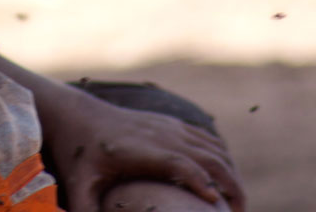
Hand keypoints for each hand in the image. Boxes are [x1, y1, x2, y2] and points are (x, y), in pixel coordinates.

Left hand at [44, 91, 245, 211]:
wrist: (78, 114)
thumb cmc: (78, 154)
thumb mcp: (77, 185)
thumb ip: (85, 211)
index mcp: (141, 150)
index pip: (181, 164)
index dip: (202, 183)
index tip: (217, 207)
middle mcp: (161, 134)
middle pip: (209, 156)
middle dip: (231, 186)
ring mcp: (169, 126)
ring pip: (214, 147)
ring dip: (232, 174)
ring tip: (237, 204)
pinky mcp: (172, 123)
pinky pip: (207, 139)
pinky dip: (223, 159)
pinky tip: (226, 181)